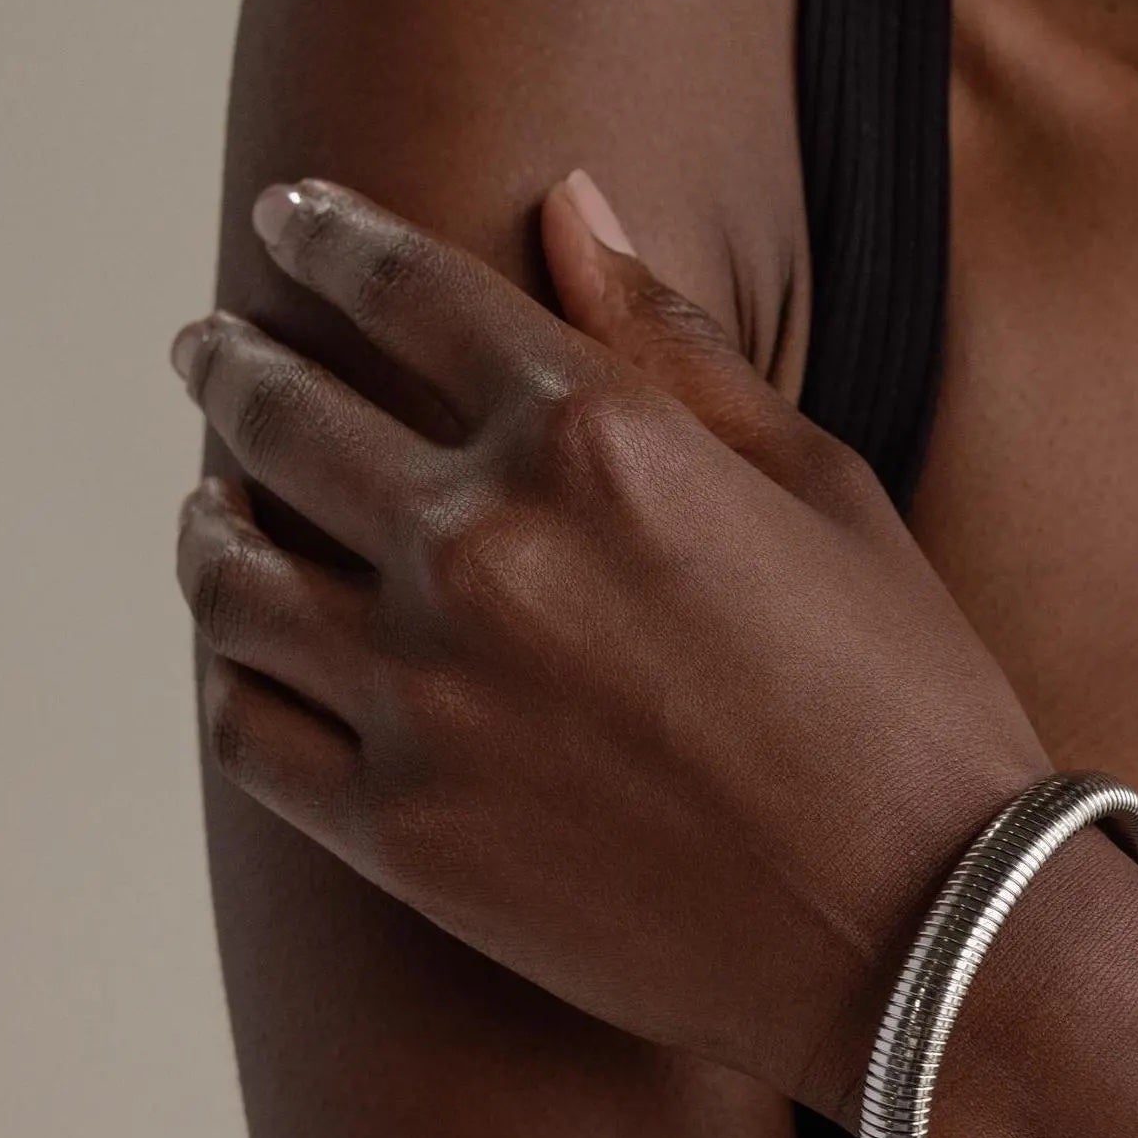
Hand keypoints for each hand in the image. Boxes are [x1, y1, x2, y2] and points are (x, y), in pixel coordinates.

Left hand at [172, 178, 1048, 1117]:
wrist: (927, 935)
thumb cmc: (906, 703)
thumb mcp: (825, 492)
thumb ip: (675, 348)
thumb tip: (567, 202)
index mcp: (594, 442)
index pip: (404, 288)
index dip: (330, 236)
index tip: (294, 219)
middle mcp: (480, 552)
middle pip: (282, 415)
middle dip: (235, 362)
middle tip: (213, 348)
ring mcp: (425, 701)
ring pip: (233, 577)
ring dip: (210, 519)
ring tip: (215, 509)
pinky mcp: (405, 835)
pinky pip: (246, 729)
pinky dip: (229, 676)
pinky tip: (245, 656)